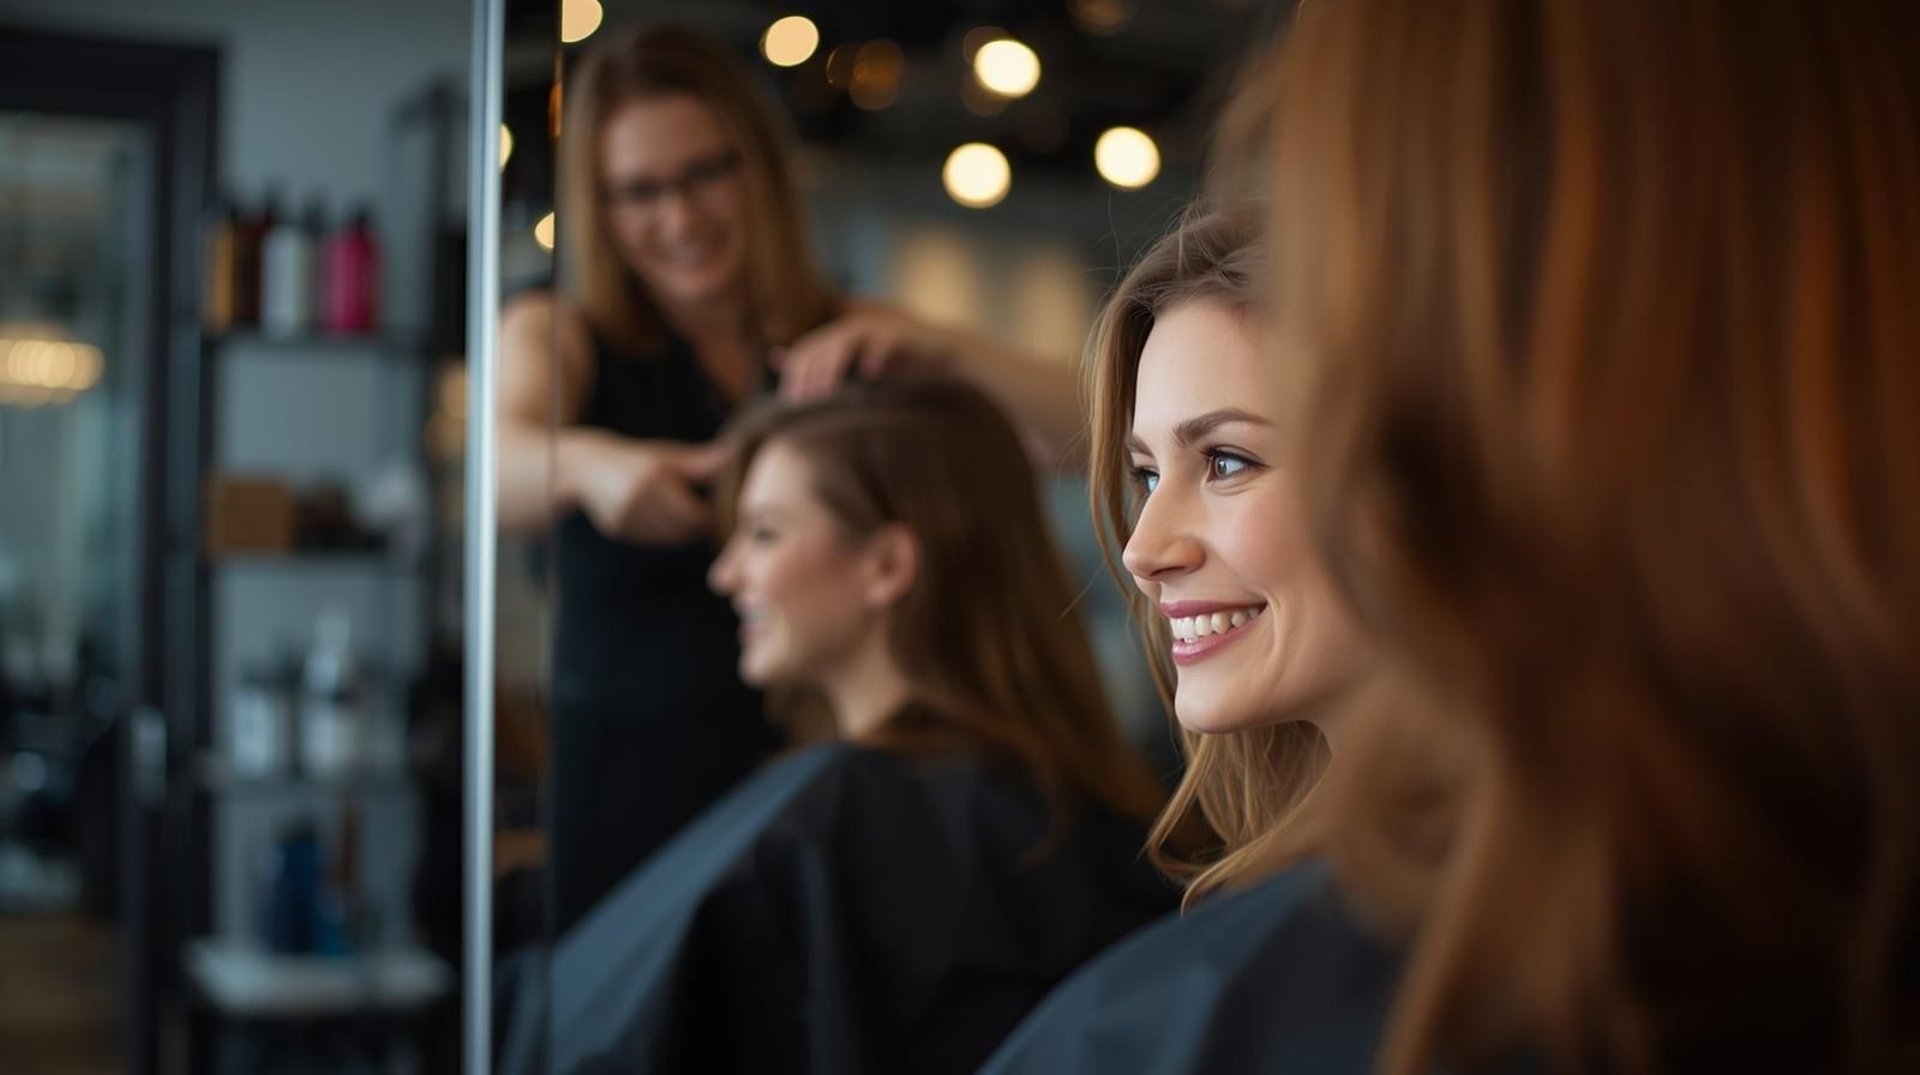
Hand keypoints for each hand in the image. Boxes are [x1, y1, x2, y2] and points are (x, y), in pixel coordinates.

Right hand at [568, 435, 730, 545]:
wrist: (587, 468)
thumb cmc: (636, 460)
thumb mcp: (667, 456)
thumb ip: (701, 462)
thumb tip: (734, 452)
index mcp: (655, 478)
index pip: (693, 514)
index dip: (706, 517)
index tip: (712, 511)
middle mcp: (639, 498)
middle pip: (681, 530)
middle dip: (694, 527)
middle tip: (702, 518)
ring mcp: (625, 516)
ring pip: (666, 539)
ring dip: (678, 533)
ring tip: (681, 518)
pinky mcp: (616, 528)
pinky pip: (649, 541)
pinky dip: (660, 536)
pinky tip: (659, 522)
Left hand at [774, 304, 953, 401]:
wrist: (940, 354)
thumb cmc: (898, 363)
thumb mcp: (858, 367)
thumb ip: (826, 365)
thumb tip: (780, 359)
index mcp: (842, 334)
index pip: (807, 349)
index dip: (796, 373)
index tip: (792, 400)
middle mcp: (857, 326)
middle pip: (822, 345)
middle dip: (810, 374)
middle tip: (805, 401)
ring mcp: (879, 327)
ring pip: (846, 342)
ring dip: (833, 366)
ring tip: (826, 391)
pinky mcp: (901, 334)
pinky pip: (882, 343)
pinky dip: (874, 357)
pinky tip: (868, 375)